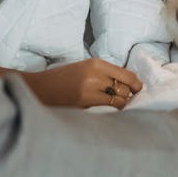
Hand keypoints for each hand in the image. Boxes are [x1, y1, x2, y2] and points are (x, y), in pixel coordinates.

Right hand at [0, 59, 142, 108]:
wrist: (39, 89)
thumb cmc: (62, 78)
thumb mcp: (84, 68)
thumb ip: (104, 73)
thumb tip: (128, 84)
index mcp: (95, 64)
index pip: (127, 75)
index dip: (136, 85)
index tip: (138, 90)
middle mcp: (94, 76)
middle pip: (124, 90)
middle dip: (128, 96)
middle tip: (127, 100)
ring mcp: (89, 92)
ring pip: (118, 102)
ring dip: (120, 106)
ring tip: (116, 107)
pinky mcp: (84, 106)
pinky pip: (107, 111)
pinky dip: (111, 112)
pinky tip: (108, 113)